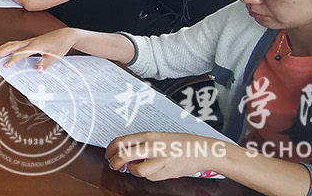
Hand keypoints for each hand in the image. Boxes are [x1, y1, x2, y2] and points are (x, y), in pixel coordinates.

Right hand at [0, 27, 81, 69]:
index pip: (20, 53)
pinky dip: (8, 47)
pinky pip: (16, 44)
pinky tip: (6, 51)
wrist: (65, 35)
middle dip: (0, 51)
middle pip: (11, 46)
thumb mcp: (56, 55)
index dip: (12, 60)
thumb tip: (38, 70)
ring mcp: (30, 41)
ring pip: (12, 44)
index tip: (6, 66)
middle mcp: (30, 42)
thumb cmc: (61, 44)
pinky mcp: (31, 42)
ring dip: (2, 48)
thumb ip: (46, 63)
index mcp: (35, 45)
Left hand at [106, 132, 231, 180]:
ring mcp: (161, 160)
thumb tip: (123, 152)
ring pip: (137, 170)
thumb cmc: (181, 143)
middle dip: (115, 162)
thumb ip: (142, 143)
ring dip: (132, 171)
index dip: (111, 149)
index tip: (108, 153)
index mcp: (150, 135)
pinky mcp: (167, 172)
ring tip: (135, 167)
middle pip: (124, 155)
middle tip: (113, 164)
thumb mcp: (159, 137)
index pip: (122, 141)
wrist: (203, 150)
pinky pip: (151, 177)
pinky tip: (153, 169)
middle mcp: (154, 146)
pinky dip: (148, 175)